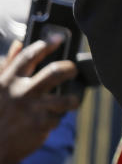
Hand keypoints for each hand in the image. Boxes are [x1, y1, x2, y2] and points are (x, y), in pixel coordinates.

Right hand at [0, 39, 78, 163]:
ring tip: (70, 101)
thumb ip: (7, 66)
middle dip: (70, 69)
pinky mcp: (42, 124)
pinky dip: (56, 119)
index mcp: (9, 80)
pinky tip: (47, 120)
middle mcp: (22, 92)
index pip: (29, 56)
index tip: (59, 38)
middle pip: (55, 72)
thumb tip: (18, 43)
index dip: (46, 45)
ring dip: (72, 101)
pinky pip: (59, 117)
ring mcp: (33, 108)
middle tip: (73, 71)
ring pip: (66, 99)